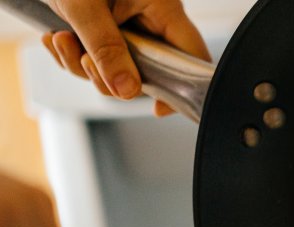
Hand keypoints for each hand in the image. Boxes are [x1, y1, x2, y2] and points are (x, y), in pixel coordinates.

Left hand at [40, 0, 209, 116]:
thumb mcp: (85, 8)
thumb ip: (106, 49)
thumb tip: (126, 91)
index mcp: (163, 9)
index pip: (191, 57)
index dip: (182, 87)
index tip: (159, 107)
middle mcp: (151, 21)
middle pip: (149, 71)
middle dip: (111, 76)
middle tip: (86, 60)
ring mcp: (130, 27)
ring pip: (119, 69)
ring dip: (84, 66)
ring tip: (62, 39)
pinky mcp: (108, 31)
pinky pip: (99, 60)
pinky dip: (74, 57)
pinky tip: (59, 38)